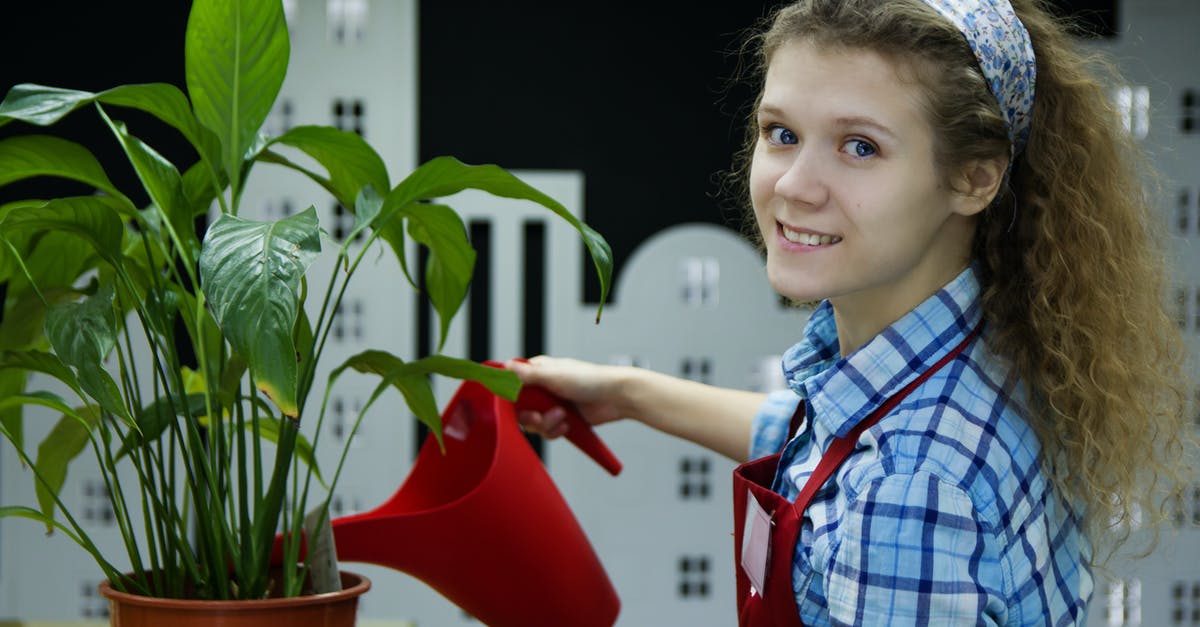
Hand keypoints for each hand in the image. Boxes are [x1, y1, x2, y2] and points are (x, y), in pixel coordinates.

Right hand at [505, 356, 628, 438]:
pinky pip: (548, 431)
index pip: (512, 384)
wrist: (616, 397)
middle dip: (531, 416)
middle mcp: (543, 388)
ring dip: (547, 423)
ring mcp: (552, 404)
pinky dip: (555, 430)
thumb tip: (504, 366)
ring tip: (563, 417)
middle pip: (521, 409)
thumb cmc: (590, 379)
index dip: (510, 397)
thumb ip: (528, 374)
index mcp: (538, 372)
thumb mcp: (555, 376)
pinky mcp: (562, 419)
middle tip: (539, 417)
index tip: (512, 406)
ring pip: (534, 423)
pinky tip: (568, 424)